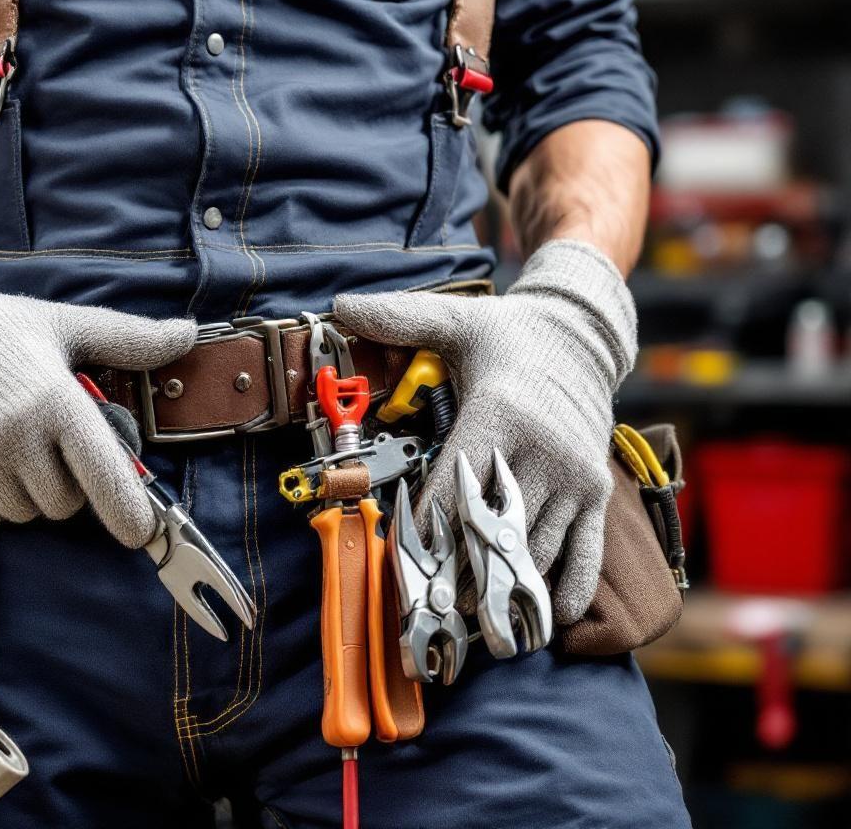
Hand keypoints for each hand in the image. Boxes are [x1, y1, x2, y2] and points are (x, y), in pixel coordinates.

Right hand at [0, 237, 194, 545]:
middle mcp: (15, 439)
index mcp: (54, 402)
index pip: (104, 477)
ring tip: (4, 439)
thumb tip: (188, 333)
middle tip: (40, 436)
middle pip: (66, 503)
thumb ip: (129, 339)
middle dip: (64, 480)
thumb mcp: (66, 327)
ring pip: (27, 513)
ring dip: (25, 489)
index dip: (129, 513)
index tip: (142, 531)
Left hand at [333, 240, 636, 623]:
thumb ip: (399, 318)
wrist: (585, 336)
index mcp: (501, 414)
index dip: (426, 532)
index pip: (454, 486)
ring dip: (503, 593)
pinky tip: (544, 620)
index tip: (401, 566)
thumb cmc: (510, 336)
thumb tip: (340, 307)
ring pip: (534, 551)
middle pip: (492, 530)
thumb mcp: (456, 320)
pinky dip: (566, 592)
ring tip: (470, 629)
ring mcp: (575, 478)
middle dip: (459, 575)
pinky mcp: (597, 495)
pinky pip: (586, 555)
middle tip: (427, 616)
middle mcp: (543, 451)